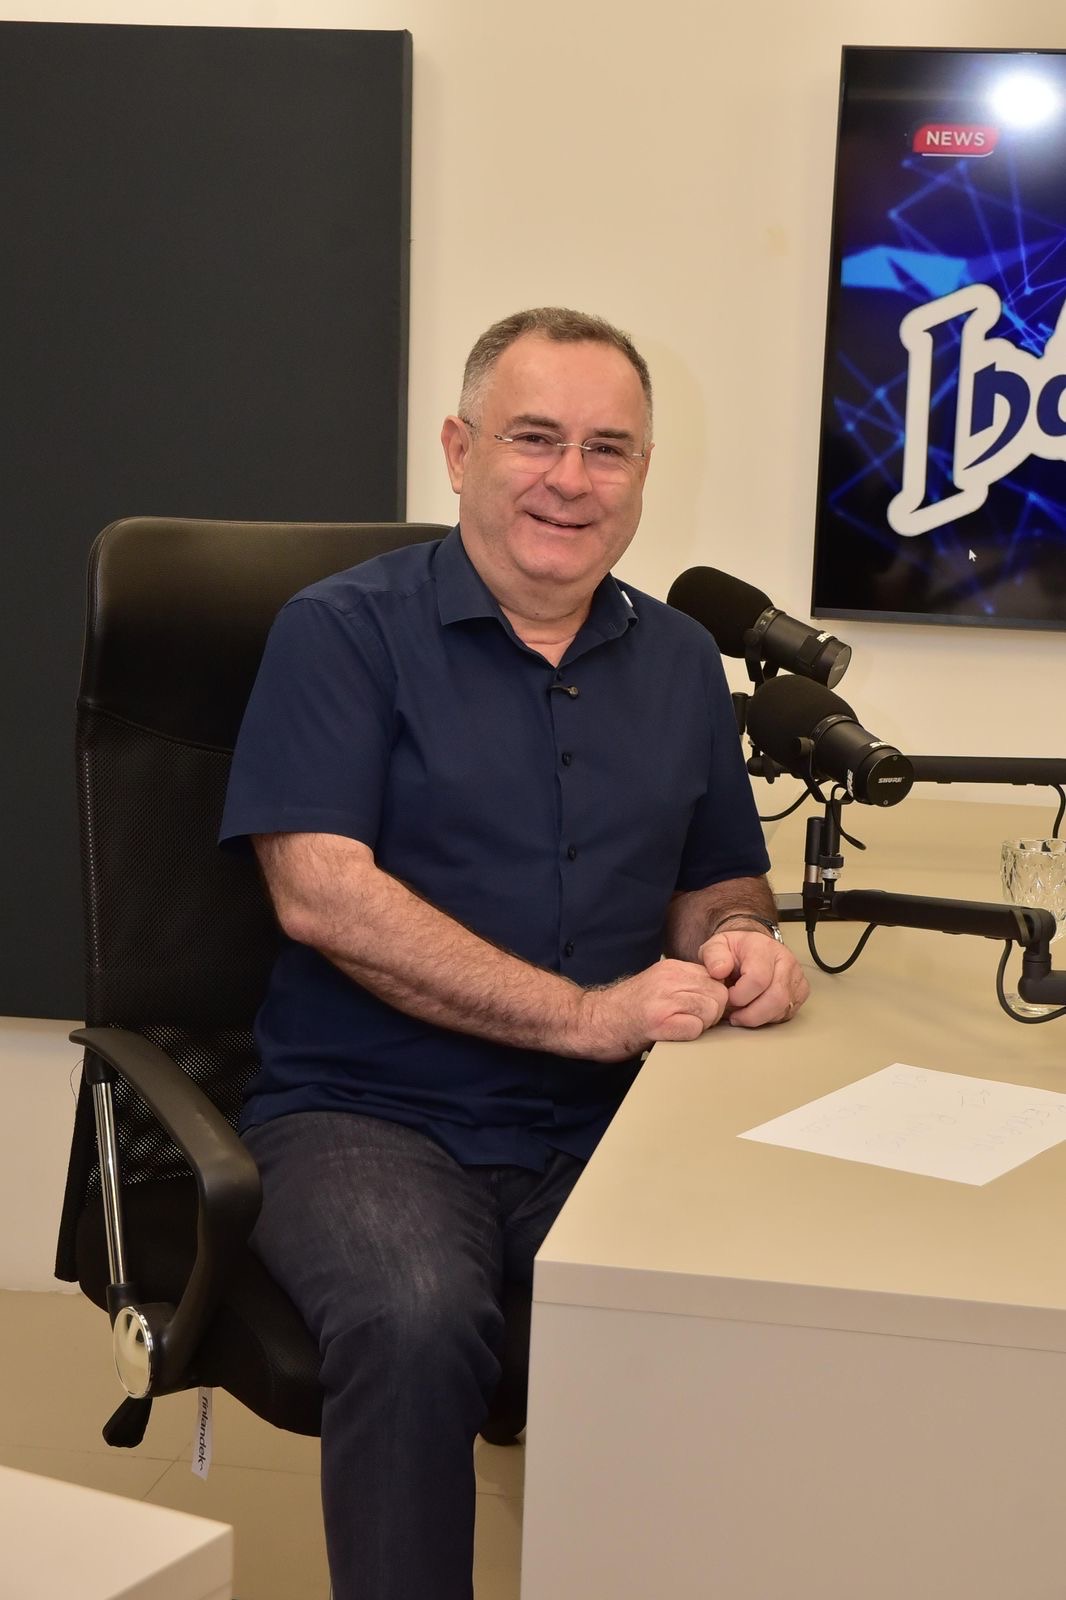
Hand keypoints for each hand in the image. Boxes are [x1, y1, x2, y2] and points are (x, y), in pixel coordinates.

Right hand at [576, 959, 730, 1061]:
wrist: (591, 1021)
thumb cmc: (624, 1009)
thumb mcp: (656, 985)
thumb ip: (684, 985)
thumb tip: (719, 996)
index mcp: (671, 967)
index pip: (716, 978)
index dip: (715, 999)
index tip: (703, 1011)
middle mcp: (669, 978)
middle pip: (719, 994)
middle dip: (713, 1013)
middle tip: (692, 1023)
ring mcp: (663, 999)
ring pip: (711, 1010)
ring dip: (702, 1025)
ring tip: (680, 1028)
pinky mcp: (657, 1021)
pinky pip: (695, 1028)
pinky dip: (689, 1036)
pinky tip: (672, 1035)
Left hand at [697, 929, 809, 1028]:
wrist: (751, 949)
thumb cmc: (734, 951)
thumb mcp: (716, 946)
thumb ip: (713, 956)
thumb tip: (719, 971)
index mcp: (764, 948)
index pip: (758, 979)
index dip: (740, 996)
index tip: (727, 998)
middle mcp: (785, 961)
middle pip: (776, 998)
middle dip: (751, 1014)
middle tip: (734, 1015)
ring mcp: (796, 977)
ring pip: (782, 1009)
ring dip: (758, 1018)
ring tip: (741, 1013)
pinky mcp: (800, 992)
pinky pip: (787, 1014)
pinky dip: (768, 1018)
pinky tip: (755, 1011)